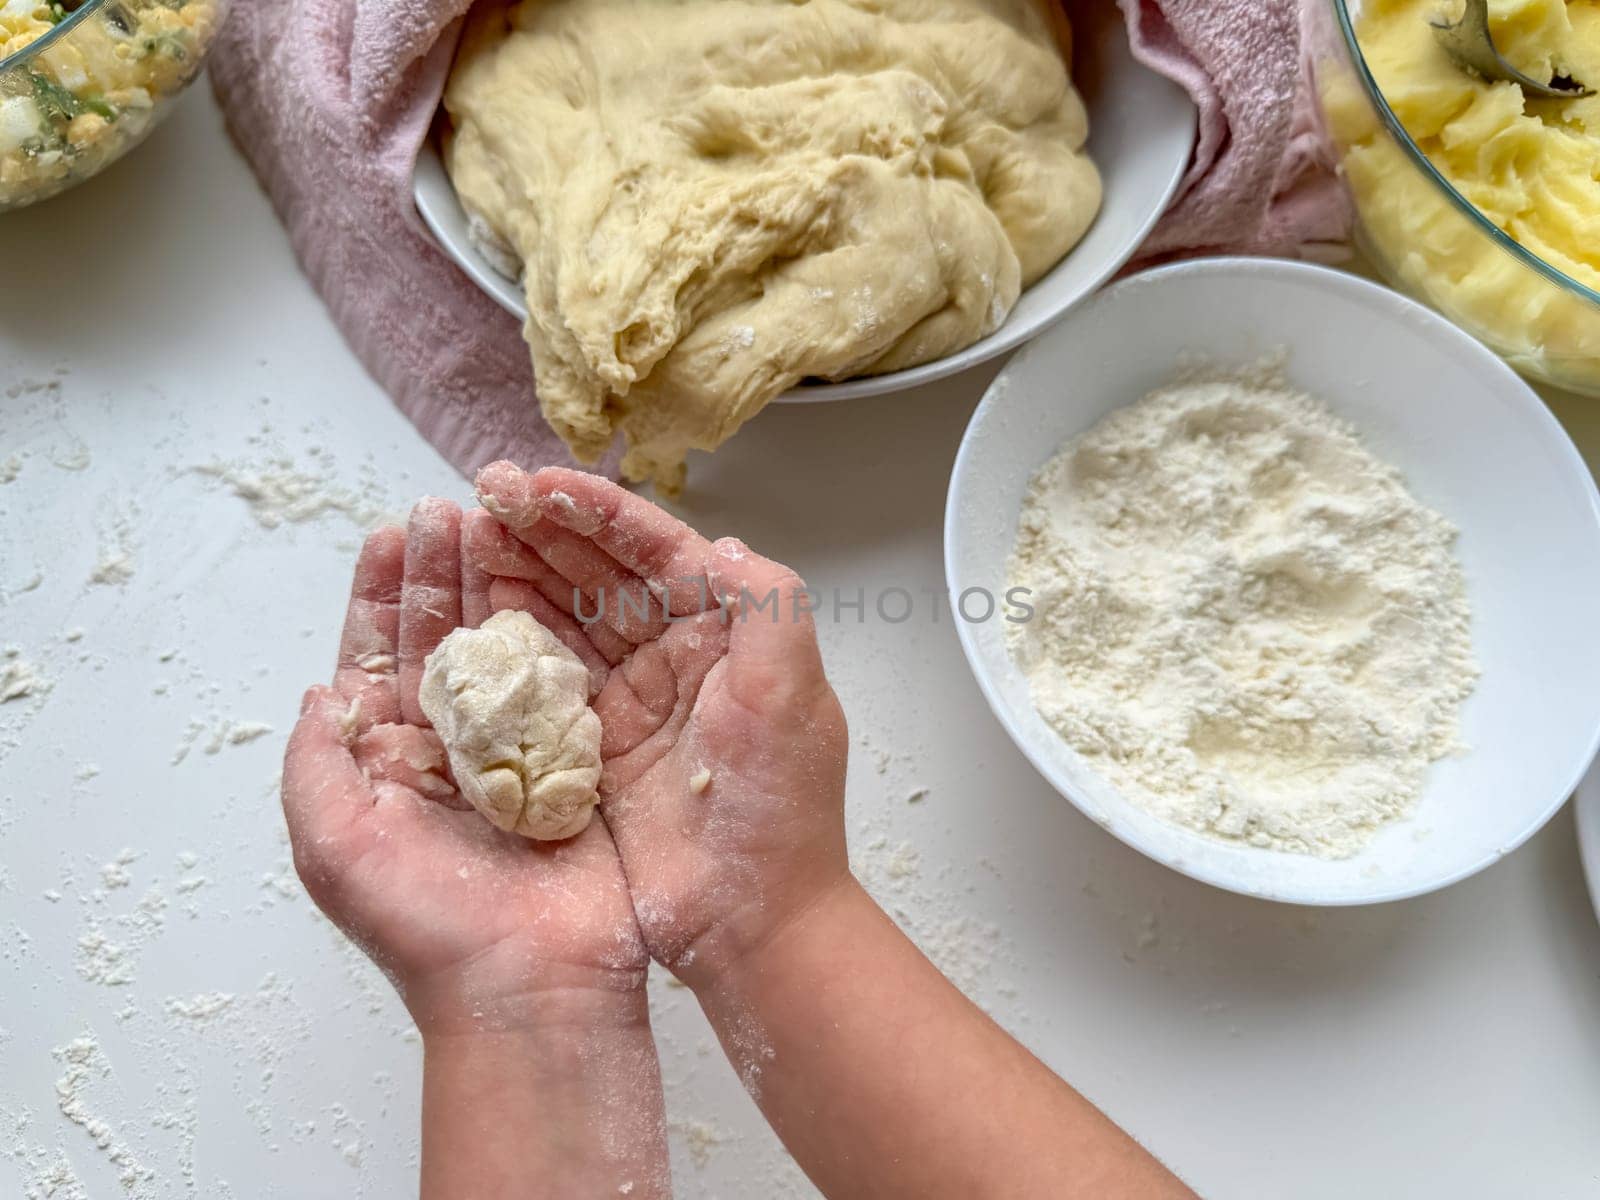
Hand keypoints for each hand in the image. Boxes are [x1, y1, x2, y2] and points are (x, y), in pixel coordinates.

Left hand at [282, 498, 649, 1036]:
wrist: (532, 983)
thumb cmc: (427, 924)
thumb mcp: (334, 844)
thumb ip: (316, 762)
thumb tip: (320, 690)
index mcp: (389, 761)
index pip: (378, 657)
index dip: (381, 594)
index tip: (390, 532)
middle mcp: (451, 746)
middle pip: (443, 637)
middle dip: (443, 570)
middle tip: (451, 505)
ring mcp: (518, 750)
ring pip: (505, 645)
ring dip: (501, 584)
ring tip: (501, 522)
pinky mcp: (578, 759)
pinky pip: (568, 679)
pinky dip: (563, 627)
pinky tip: (562, 581)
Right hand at [465, 463, 851, 991]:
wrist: (752, 924)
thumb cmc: (779, 814)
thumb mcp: (792, 696)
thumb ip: (770, 606)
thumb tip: (721, 541)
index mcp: (727, 632)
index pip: (658, 552)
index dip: (598, 512)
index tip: (538, 484)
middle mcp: (679, 654)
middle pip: (604, 573)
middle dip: (546, 531)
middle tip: (483, 498)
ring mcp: (634, 699)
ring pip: (570, 615)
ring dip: (522, 573)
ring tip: (467, 538)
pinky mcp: (596, 746)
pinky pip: (548, 678)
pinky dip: (514, 640)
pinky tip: (476, 610)